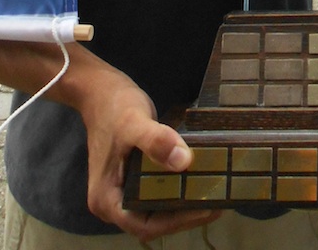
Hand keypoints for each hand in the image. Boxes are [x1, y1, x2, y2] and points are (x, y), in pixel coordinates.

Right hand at [80, 67, 219, 237]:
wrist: (100, 91)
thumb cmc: (113, 107)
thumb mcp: (133, 122)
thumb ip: (155, 141)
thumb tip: (184, 162)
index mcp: (106, 200)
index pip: (144, 225)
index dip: (177, 221)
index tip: (207, 208)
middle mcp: (111, 203)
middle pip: (151, 220)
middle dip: (184, 214)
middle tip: (217, 201)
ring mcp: (121, 191)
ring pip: (154, 208)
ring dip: (182, 204)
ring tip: (212, 193)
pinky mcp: (131, 179)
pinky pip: (155, 192)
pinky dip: (175, 190)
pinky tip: (195, 179)